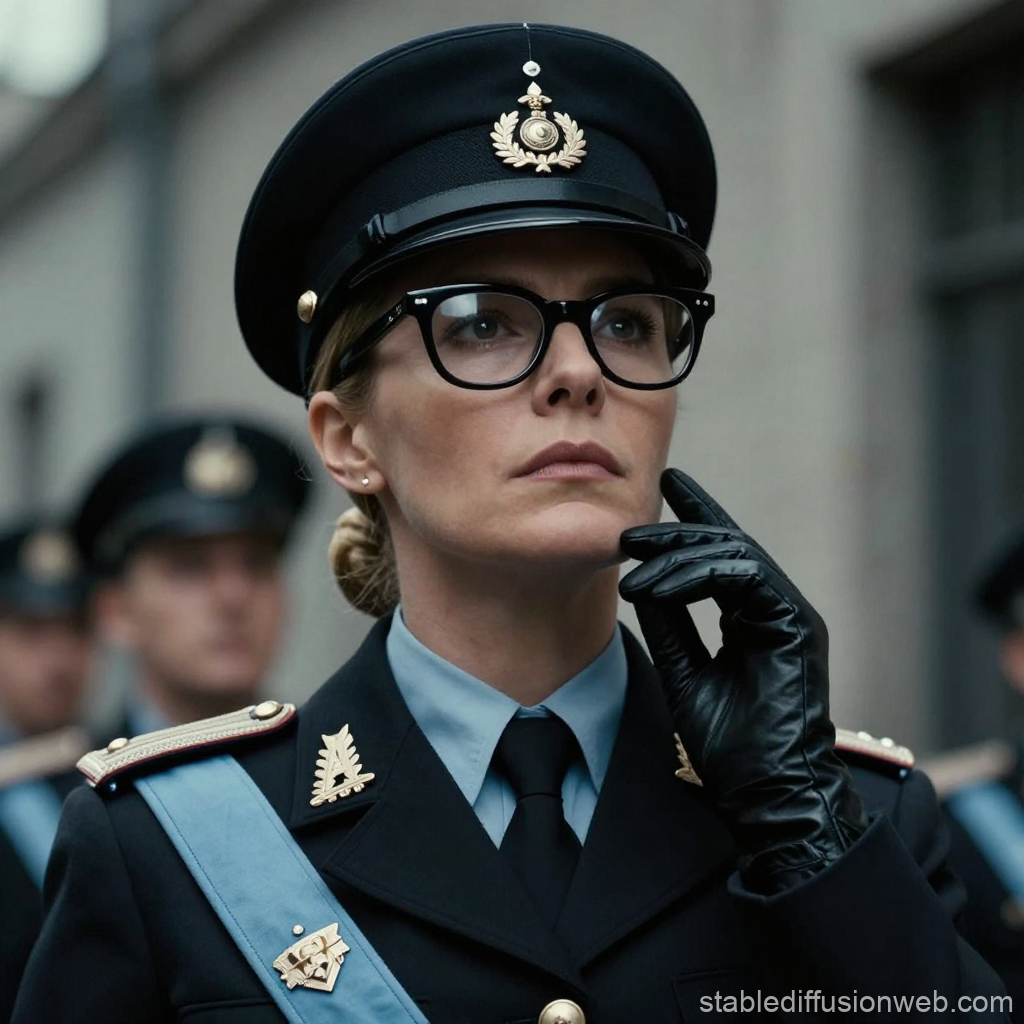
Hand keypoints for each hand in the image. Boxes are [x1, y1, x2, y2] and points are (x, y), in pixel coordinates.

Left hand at [619, 469, 866, 892]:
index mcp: (756, 617)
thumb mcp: (685, 673)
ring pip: (735, 553)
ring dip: (677, 555)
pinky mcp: (796, 624)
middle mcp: (776, 609)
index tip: (668, 486)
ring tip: (632, 565)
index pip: (724, 556)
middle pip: (726, 546)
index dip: (697, 519)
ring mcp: (790, 614)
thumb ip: (670, 628)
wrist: (766, 795)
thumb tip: (642, 585)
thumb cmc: (732, 748)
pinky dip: (698, 575)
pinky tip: (658, 586)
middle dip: (676, 533)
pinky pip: (747, 574)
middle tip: (628, 532)